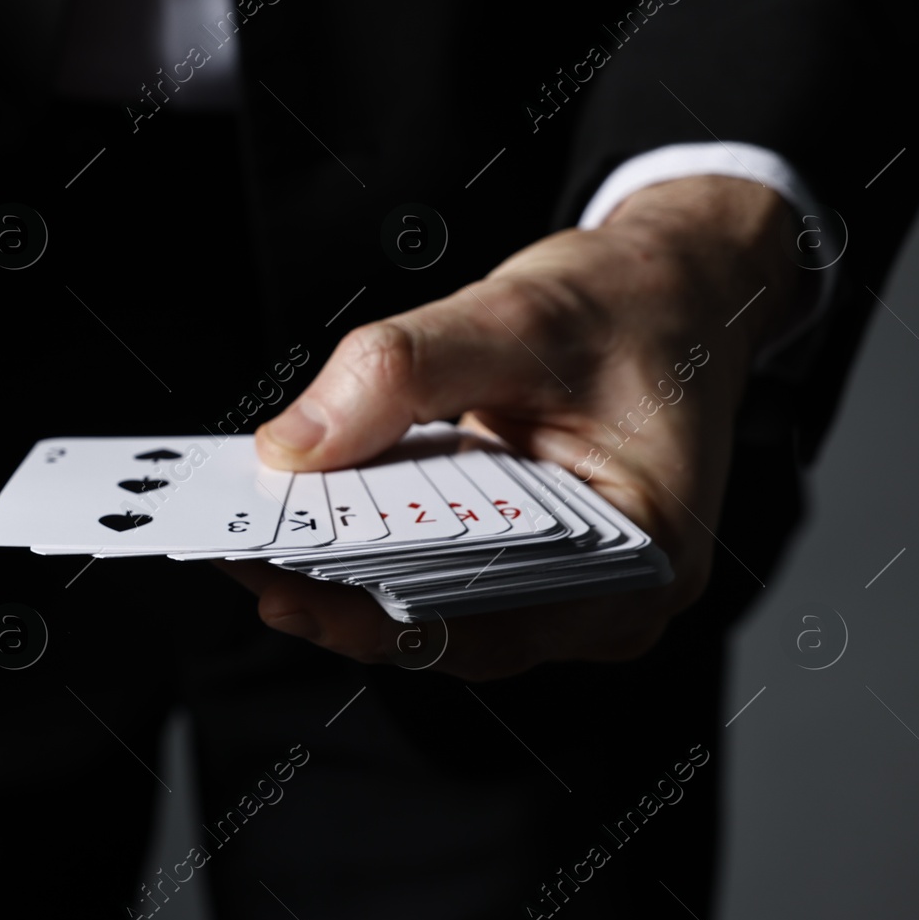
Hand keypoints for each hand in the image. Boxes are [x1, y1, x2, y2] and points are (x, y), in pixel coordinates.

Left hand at [240, 176, 800, 679]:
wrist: (675, 292)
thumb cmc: (630, 307)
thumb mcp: (519, 314)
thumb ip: (403, 371)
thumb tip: (294, 446)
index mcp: (644, 555)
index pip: (488, 615)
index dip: (373, 605)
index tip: (277, 577)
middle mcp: (610, 598)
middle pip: (451, 628)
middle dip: (341, 595)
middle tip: (243, 555)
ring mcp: (570, 591)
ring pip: (437, 611)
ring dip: (347, 577)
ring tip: (257, 540)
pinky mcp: (529, 564)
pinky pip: (441, 575)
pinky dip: (376, 549)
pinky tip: (312, 519)